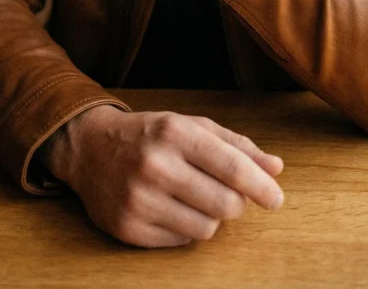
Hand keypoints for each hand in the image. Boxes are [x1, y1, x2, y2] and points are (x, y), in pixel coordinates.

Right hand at [40, 105, 283, 247]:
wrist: (90, 149)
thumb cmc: (151, 135)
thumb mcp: (192, 126)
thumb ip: (236, 145)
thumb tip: (276, 168)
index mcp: (174, 132)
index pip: (231, 167)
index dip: (261, 186)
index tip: (277, 199)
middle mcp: (155, 166)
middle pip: (225, 204)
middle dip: (236, 202)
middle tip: (228, 193)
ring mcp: (138, 200)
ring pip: (206, 228)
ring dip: (212, 216)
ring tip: (196, 197)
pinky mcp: (128, 228)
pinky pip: (181, 241)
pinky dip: (187, 228)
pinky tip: (173, 208)